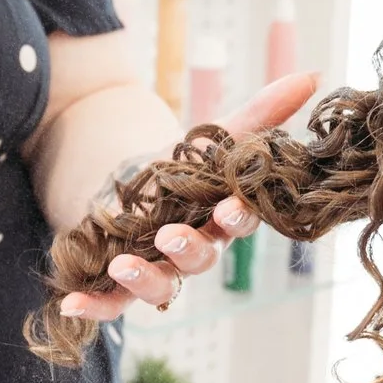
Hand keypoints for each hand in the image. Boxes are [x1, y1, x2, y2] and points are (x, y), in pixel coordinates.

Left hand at [58, 71, 321, 321]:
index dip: (236, 218)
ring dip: (143, 280)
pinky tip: (71, 304)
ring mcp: (156, 268)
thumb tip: (312, 77)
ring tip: (121, 267)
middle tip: (170, 237)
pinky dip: (92, 306)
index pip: (237, 221)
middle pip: (200, 259)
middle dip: (188, 250)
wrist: (121, 182)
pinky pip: (109, 302)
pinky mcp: (118, 283)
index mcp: (219, 217)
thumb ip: (260, 113)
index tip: (230, 206)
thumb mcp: (213, 137)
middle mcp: (193, 248)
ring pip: (159, 286)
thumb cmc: (179, 167)